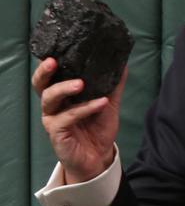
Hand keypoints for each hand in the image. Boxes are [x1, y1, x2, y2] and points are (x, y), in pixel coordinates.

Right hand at [32, 57, 126, 184]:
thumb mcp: (109, 102)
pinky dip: (85, 108)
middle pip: (40, 84)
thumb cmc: (98, 127)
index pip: (51, 75)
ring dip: (65, 88)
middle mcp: (53, 104)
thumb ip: (114, 84)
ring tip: (81, 83)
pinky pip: (68, 117)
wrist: (99, 155)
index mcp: (62, 94)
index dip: (49, 63)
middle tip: (54, 62)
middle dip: (44, 72)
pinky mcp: (57, 132)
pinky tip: (101, 103)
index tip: (56, 50)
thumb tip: (123, 62)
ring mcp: (53, 118)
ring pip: (50, 99)